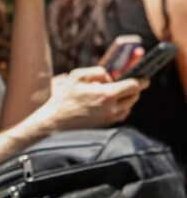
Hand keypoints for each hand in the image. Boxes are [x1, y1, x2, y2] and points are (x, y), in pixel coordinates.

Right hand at [32, 66, 148, 131]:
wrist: (54, 122)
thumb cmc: (63, 98)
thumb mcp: (77, 76)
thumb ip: (98, 71)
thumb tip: (110, 76)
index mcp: (107, 94)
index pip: (135, 85)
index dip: (142, 79)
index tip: (144, 76)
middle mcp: (112, 108)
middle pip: (135, 96)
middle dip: (134, 88)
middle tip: (128, 83)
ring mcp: (110, 119)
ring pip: (128, 106)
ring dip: (126, 98)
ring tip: (114, 93)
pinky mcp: (106, 125)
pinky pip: (121, 115)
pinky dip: (119, 108)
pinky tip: (108, 104)